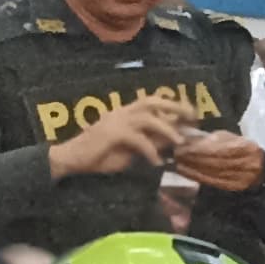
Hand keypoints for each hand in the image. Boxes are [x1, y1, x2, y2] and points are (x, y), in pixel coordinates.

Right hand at [43, 95, 189, 178]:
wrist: (71, 160)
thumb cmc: (100, 156)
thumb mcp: (130, 149)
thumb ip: (150, 141)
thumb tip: (173, 139)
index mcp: (124, 113)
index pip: (151, 102)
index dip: (173, 105)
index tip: (191, 113)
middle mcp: (121, 113)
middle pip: (151, 101)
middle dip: (175, 106)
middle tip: (193, 117)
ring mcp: (115, 122)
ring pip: (148, 118)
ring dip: (167, 130)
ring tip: (179, 143)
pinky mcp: (111, 134)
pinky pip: (138, 139)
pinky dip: (151, 151)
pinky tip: (157, 162)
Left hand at [169, 130, 264, 191]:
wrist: (261, 171)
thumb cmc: (243, 150)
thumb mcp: (232, 138)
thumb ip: (213, 138)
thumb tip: (189, 137)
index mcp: (246, 147)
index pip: (218, 149)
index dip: (199, 148)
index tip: (182, 145)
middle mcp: (246, 164)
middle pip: (214, 161)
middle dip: (192, 157)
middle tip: (176, 153)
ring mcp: (241, 178)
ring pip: (212, 172)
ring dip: (191, 167)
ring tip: (178, 161)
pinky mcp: (234, 187)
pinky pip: (212, 182)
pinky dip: (196, 176)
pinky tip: (185, 171)